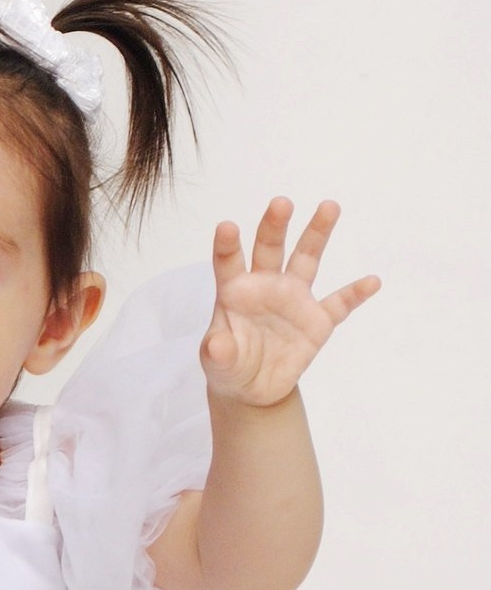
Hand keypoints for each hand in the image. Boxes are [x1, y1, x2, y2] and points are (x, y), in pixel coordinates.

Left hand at [202, 199, 378, 405]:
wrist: (254, 386)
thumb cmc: (229, 364)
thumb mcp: (218, 363)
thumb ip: (217, 352)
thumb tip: (217, 347)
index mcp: (235, 290)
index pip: (229, 262)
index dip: (227, 245)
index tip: (227, 226)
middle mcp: (265, 285)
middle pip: (270, 248)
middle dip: (275, 226)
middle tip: (281, 202)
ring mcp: (294, 300)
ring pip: (307, 259)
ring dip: (317, 233)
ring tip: (329, 206)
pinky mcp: (317, 321)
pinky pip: (339, 304)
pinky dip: (355, 293)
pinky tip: (372, 281)